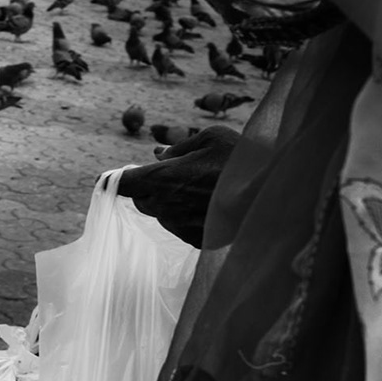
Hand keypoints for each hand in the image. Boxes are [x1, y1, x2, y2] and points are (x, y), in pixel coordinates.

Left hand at [116, 124, 239, 246]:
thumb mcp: (210, 138)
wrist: (274, 196)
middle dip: (151, 188)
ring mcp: (180, 228)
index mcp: (160, 180)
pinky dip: (189, 215)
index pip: (121, 183)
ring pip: (163, 215)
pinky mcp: (197, 242)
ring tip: (201, 187)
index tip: (107, 179)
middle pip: (142, 200)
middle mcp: (165, 208)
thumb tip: (158, 154)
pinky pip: (182, 227)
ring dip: (171, 202)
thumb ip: (178, 148)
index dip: (112, 180)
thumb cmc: (241, 160)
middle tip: (174, 174)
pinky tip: (211, 204)